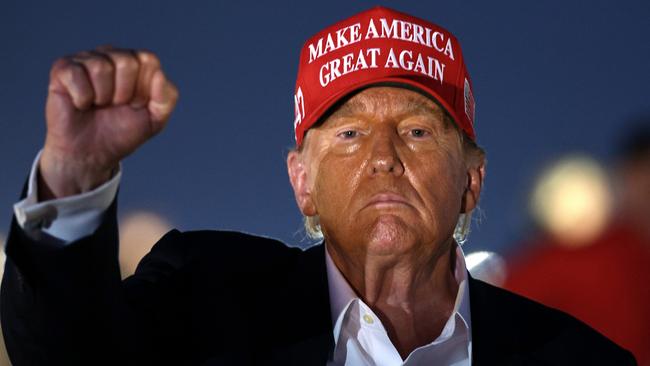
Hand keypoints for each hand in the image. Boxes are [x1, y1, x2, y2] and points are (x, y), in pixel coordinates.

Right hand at [39, 46, 178, 199]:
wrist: (92, 154)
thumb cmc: (122, 132)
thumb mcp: (155, 119)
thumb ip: (167, 97)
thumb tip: (158, 73)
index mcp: (135, 63)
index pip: (148, 60)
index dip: (144, 88)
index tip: (137, 104)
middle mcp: (111, 56)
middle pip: (127, 61)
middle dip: (124, 92)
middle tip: (115, 105)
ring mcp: (86, 60)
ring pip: (101, 67)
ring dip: (103, 96)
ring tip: (98, 105)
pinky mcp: (63, 69)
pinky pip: (76, 75)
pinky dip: (82, 98)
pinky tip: (81, 104)